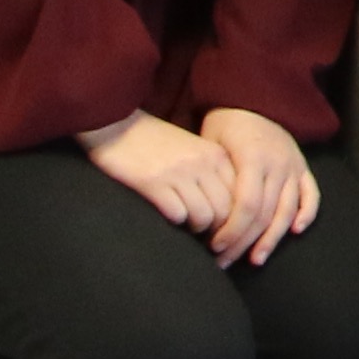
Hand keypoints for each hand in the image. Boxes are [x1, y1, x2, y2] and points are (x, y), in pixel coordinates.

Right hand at [83, 111, 234, 238]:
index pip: (240, 195)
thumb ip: (213, 173)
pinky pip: (177, 215)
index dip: (233, 218)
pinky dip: (175, 222)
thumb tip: (228, 210)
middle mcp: (203, 163)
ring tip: (187, 227)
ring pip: (204, 217)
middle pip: (225, 211)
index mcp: (216, 155)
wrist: (118, 122)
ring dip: (195, 228)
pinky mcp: (154, 183)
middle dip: (216, 230)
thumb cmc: (156, 143)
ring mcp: (179, 172)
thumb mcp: (194, 151)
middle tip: (204, 236)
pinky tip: (168, 216)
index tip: (221, 227)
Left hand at [195, 106, 322, 265]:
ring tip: (255, 259)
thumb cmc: (224, 125)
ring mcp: (293, 166)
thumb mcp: (211, 144)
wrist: (253, 98)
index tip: (215, 247)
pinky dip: (307, 214)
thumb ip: (214, 178)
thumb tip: (201, 217)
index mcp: (253, 158)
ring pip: (287, 211)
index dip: (232, 230)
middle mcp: (278, 164)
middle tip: (225, 262)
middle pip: (265, 214)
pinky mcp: (303, 167)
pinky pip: (311, 194)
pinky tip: (295, 232)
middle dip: (244, 242)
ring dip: (272, 239)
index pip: (247, 205)